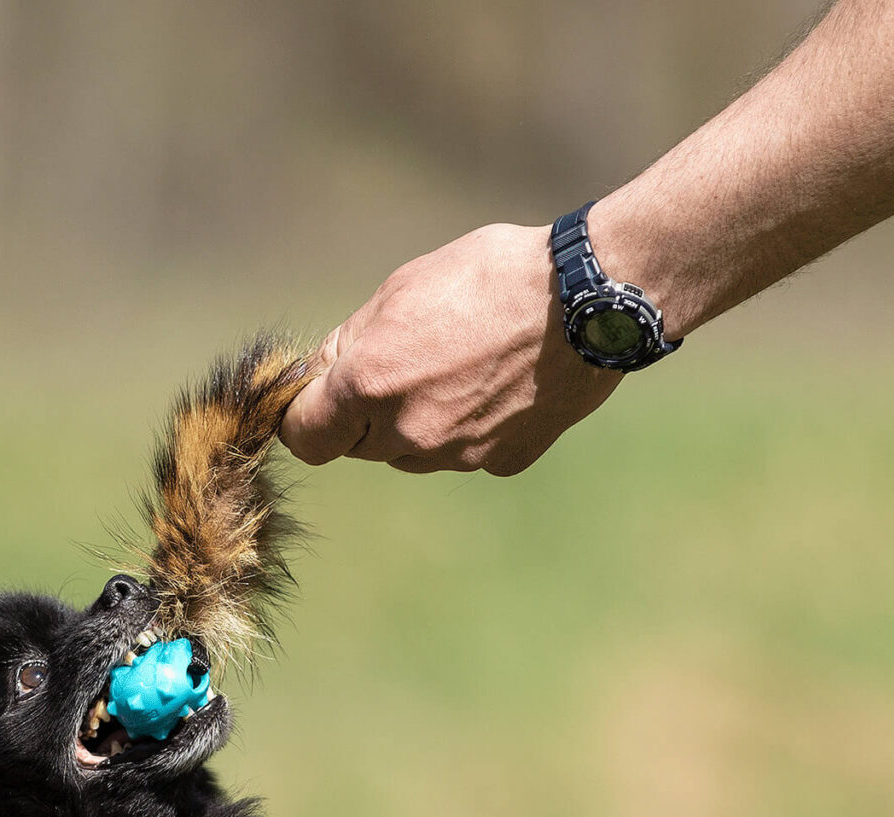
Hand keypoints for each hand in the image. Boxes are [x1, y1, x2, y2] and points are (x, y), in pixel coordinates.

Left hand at [280, 224, 620, 476]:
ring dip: (416, 421)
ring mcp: (457, 455)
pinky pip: (463, 451)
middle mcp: (408, 434)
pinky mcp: (500, 461)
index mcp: (370, 386)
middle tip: (405, 359)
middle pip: (358, 443)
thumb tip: (320, 374)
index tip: (320, 392)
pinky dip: (468, 426)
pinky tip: (496, 383)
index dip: (306, 412)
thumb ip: (350, 343)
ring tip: (459, 364)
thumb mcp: (401, 290)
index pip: (303, 436)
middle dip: (365, 410)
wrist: (589, 299)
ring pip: (410, 450)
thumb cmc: (491, 278)